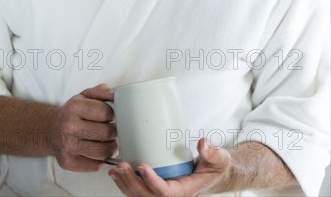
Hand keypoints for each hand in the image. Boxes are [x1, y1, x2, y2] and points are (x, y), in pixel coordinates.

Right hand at [51, 83, 117, 171]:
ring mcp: (67, 146)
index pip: (105, 112)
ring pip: (103, 152)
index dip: (113, 115)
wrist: (52, 129)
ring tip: (110, 142)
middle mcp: (69, 126)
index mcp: (74, 107)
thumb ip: (102, 91)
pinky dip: (102, 161)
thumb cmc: (74, 112)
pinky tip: (101, 152)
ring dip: (112, 148)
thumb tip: (116, 94)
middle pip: (106, 133)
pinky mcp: (68, 162)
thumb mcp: (85, 96)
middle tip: (113, 130)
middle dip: (114, 132)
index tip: (112, 116)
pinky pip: (95, 166)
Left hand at [108, 138, 231, 196]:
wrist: (213, 173)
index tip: (141, 166)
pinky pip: (139, 193)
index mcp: (186, 191)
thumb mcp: (219, 158)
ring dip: (125, 185)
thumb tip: (202, 143)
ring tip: (115, 170)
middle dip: (132, 183)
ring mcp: (164, 194)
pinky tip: (117, 173)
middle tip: (122, 166)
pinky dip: (126, 185)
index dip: (152, 181)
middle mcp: (173, 196)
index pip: (166, 193)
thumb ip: (212, 152)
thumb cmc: (215, 167)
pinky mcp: (157, 189)